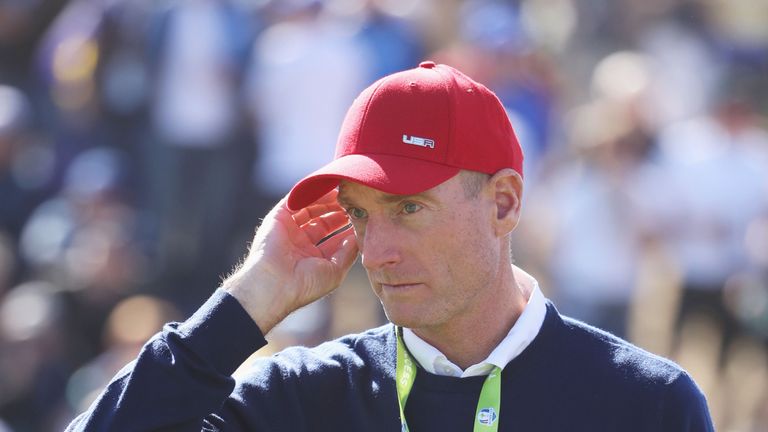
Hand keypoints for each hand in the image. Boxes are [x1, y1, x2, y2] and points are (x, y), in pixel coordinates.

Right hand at [222, 190, 358, 332]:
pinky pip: (295, 200)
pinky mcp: (277, 218)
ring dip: (327, 200)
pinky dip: (310, 194)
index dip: (348, 227)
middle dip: (339, 211)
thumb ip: (348, 253)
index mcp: (313, 258)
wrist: (275, 284)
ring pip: (310, 208)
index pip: (334, 238)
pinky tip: (327, 190)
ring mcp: (288, 230)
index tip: (363, 218)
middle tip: (355, 203)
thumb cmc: (305, 284)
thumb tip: (358, 236)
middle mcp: (300, 243)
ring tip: (344, 194)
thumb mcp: (335, 271)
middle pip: (323, 221)